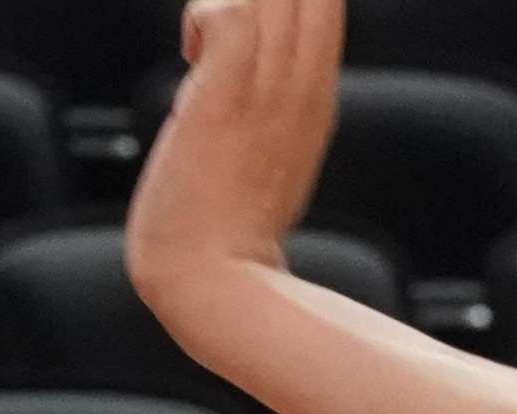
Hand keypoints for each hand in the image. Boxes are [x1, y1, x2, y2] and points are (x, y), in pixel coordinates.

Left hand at [126, 0, 342, 307]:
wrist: (214, 282)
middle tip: (224, 38)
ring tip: (205, 45)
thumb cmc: (229, 225)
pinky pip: (225, 14)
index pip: (326, 1)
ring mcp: (266, 90)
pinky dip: (202, 16)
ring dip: (232, 2)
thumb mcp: (272, 152)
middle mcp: (303, 84)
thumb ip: (271, 100)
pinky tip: (189, 56)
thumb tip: (233, 64)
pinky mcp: (224, 99)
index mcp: (318, 93)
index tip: (257, 15)